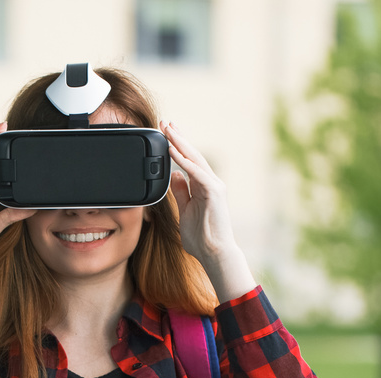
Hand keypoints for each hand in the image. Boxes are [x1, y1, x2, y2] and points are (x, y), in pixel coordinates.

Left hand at [162, 122, 257, 300]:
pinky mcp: (214, 192)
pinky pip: (196, 172)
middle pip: (192, 155)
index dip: (178, 146)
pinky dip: (184, 160)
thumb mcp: (185, 211)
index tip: (167, 133)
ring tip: (168, 129)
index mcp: (203, 187)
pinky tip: (173, 150)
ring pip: (195, 159)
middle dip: (178, 137)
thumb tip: (175, 176)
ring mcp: (214, 186)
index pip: (189, 162)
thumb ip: (182, 193)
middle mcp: (211, 183)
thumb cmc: (201, 238)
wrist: (214, 253)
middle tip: (165, 122)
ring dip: (180, 143)